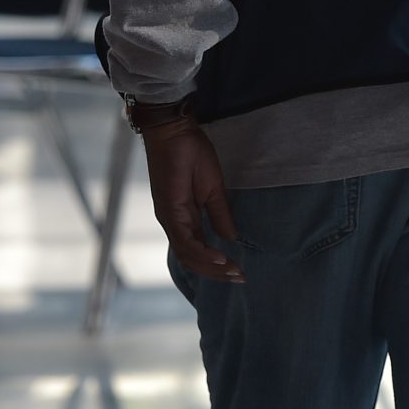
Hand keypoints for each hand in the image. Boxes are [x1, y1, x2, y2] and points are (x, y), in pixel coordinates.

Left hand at [143, 118, 243, 283]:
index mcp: (183, 218)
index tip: (239, 271)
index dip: (217, 265)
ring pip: (187, 255)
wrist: (173, 131)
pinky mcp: (169, 210)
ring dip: (210, 267)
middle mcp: (174, 222)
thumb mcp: (213, 187)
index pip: (197, 251)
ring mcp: (169, 218)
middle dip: (216, 272)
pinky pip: (184, 240)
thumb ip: (220, 214)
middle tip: (239, 277)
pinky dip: (201, 253)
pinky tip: (219, 257)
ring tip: (232, 271)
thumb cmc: (191, 152)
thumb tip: (231, 238)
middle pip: (191, 259)